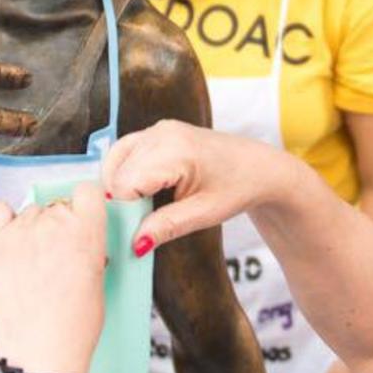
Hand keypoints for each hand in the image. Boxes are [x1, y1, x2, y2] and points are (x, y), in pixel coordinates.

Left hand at [0, 181, 107, 372]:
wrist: (38, 352)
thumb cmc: (71, 327)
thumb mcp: (98, 281)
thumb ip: (89, 248)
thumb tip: (80, 240)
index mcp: (86, 230)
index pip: (88, 191)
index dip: (85, 206)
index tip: (82, 218)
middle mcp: (53, 223)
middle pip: (57, 205)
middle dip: (60, 226)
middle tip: (59, 256)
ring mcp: (21, 231)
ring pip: (30, 211)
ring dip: (33, 229)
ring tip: (33, 261)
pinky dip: (5, 220)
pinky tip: (12, 240)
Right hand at [99, 119, 297, 252]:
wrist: (257, 168)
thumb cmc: (237, 188)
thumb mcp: (204, 214)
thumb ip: (167, 226)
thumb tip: (135, 243)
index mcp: (174, 150)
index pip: (125, 185)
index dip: (126, 212)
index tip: (136, 232)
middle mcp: (161, 133)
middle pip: (116, 173)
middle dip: (122, 202)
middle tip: (143, 222)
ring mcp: (157, 129)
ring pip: (115, 161)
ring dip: (121, 187)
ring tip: (144, 207)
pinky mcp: (156, 132)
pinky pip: (125, 152)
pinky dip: (125, 173)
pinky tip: (141, 192)